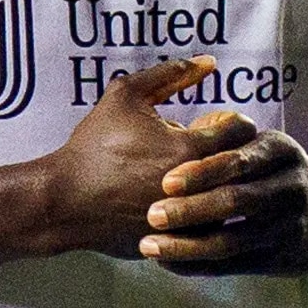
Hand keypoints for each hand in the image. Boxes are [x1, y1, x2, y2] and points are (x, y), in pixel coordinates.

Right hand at [42, 57, 256, 258]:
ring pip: (228, 201)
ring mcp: (190, 222)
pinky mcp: (179, 245)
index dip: (231, 123)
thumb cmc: (94, 145)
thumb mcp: (126, 96)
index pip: (242, 131)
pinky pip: (209, 228)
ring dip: (217, 186)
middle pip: (240, 167)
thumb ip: (170, 75)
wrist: (65, 201)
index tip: (212, 125)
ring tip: (191, 177)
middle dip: (227, 153)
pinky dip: (201, 214)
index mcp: (188, 149)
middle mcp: (196, 189)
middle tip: (202, 148)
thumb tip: (209, 62)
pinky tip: (178, 201)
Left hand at [139, 130, 307, 275]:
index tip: (166, 181)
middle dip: (191, 210)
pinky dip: (197, 264)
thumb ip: (225, 140)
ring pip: (232, 241)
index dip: (202, 172)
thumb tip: (174, 129)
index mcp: (281, 151)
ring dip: (187, 245)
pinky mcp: (283, 260)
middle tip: (151, 214)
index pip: (240, 161)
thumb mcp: (263, 145)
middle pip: (236, 202)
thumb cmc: (276, 171)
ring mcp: (288, 227)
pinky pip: (233, 265)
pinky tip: (167, 261)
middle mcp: (290, 187)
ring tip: (148, 245)